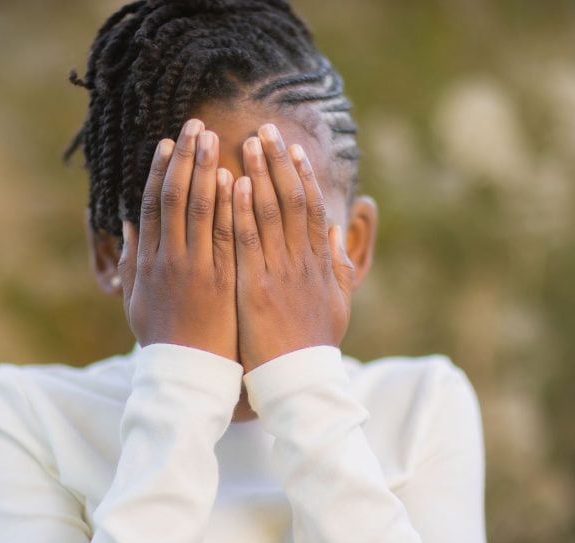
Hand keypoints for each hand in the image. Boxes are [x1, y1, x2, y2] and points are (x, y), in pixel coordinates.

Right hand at [117, 119, 238, 361]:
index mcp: (147, 261)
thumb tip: (128, 228)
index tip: (167, 143)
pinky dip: (225, 204)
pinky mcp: (219, 280)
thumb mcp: (137, 300)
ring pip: (197, 209)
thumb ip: (131, 262)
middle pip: (173, 197)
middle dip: (184, 158)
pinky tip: (234, 177)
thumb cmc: (163, 339)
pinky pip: (223, 234)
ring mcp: (193, 268)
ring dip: (205, 169)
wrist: (185, 375)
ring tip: (213, 137)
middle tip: (194, 125)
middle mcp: (167, 259)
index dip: (159, 171)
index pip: (152, 205)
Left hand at [232, 123, 354, 371]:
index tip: (294, 148)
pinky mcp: (257, 287)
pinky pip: (249, 241)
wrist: (300, 382)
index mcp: (320, 264)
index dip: (303, 176)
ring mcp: (281, 272)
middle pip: (294, 200)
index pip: (313, 209)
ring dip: (260, 174)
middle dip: (280, 162)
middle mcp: (303, 261)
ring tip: (248, 141)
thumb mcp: (336, 304)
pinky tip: (235, 183)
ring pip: (272, 212)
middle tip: (267, 129)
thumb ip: (338, 267)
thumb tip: (339, 235)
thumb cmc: (313, 346)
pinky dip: (243, 210)